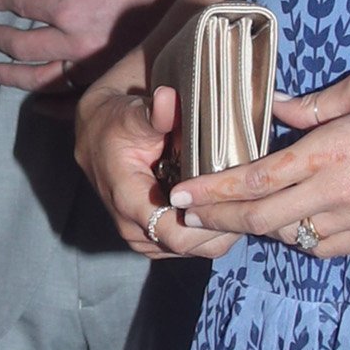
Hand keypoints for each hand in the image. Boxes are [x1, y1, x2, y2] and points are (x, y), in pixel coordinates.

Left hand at [0, 0, 194, 91]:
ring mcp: (92, 66)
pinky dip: (49, 105)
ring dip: (12, 76)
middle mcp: (78, 43)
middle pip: (24, 46)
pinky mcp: (107, 79)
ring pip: (41, 79)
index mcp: (74, 8)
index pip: (25, 4)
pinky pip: (72, 99)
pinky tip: (34, 104)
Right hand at [77, 75, 236, 256]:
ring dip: (221, 230)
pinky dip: (212, 231)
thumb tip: (167, 99)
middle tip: (252, 199)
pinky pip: (191, 246)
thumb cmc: (117, 123)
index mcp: (128, 201)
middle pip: (192, 246)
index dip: (212, 221)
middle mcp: (133, 228)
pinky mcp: (153, 239)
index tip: (237, 198)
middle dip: (224, 226)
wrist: (97, 134)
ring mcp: (144, 238)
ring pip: (195, 250)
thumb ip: (155, 112)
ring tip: (243, 202)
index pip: (176, 233)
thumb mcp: (134, 113)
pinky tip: (227, 208)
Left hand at [171, 70, 349, 255]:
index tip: (182, 193)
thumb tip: (274, 107)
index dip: (212, 191)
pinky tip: (291, 223)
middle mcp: (339, 192)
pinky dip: (299, 238)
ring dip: (259, 228)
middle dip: (219, 218)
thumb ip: (312, 103)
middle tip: (191, 213)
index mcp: (330, 152)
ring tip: (235, 214)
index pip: (255, 180)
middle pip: (261, 220)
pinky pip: (324, 247)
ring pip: (290, 237)